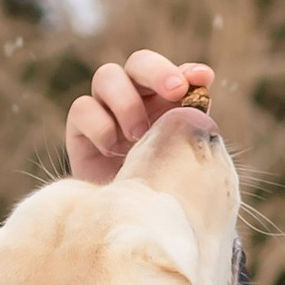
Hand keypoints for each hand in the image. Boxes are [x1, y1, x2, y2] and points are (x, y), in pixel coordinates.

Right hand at [65, 47, 211, 185]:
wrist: (129, 221)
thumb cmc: (161, 184)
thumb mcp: (181, 151)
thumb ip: (190, 113)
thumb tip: (203, 76)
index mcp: (162, 100)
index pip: (169, 71)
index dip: (182, 70)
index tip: (202, 79)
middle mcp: (133, 97)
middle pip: (138, 63)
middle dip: (157, 72)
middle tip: (175, 90)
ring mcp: (104, 109)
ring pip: (107, 77)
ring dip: (127, 102)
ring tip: (139, 135)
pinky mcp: (80, 128)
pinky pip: (83, 108)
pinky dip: (100, 126)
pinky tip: (114, 152)